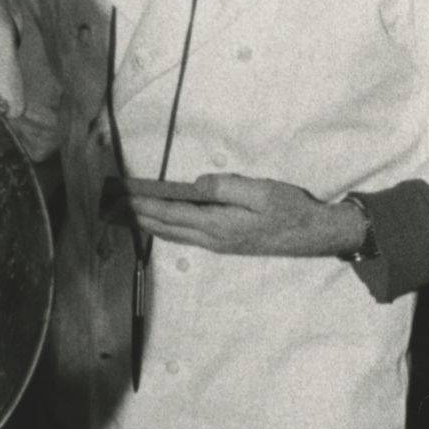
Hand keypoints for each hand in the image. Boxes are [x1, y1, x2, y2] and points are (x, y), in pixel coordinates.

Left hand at [119, 174, 366, 256]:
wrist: (314, 234)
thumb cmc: (290, 209)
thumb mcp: (260, 191)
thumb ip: (226, 187)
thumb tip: (196, 185)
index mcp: (218, 225)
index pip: (171, 214)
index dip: (144, 205)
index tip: (123, 197)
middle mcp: (213, 239)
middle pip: (166, 228)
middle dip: (138, 216)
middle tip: (114, 207)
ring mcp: (218, 244)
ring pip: (174, 235)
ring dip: (150, 224)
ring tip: (128, 214)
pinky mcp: (225, 244)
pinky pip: (186, 236)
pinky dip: (167, 228)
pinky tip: (160, 223)